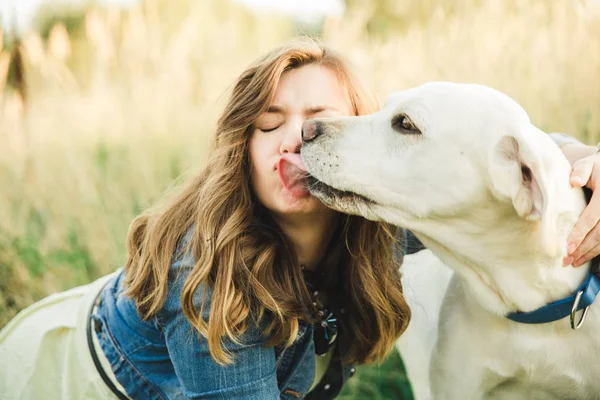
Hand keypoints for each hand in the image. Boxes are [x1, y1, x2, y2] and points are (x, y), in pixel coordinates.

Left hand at [563, 147, 599, 266]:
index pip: (592, 217)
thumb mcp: (588, 164)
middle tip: (567, 260)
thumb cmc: (596, 167)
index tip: (568, 247)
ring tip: (573, 262)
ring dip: (590, 252)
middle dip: (583, 248)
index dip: (580, 233)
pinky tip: (586, 256)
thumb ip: (581, 171)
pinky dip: (597, 249)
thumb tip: (574, 181)